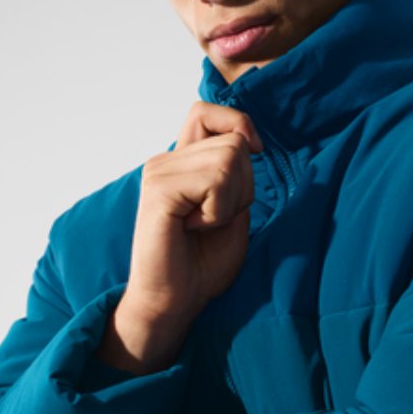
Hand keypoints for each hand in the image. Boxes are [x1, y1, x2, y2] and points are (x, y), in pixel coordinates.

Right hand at [96, 101, 262, 373]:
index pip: (208, 112)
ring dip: (231, 201)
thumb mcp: (233, 210)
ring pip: (229, 159)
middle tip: (215, 218)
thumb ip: (237, 174)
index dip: (239, 124)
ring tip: (203, 225)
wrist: (174, 301)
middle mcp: (165, 160)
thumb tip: (250, 142)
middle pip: (233, 141)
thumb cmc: (202, 264)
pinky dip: (218, 211)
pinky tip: (194, 229)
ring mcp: (158, 172)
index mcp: (180, 163)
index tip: (254, 154)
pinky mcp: (159, 192)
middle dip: (244, 185)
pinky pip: (214, 181)